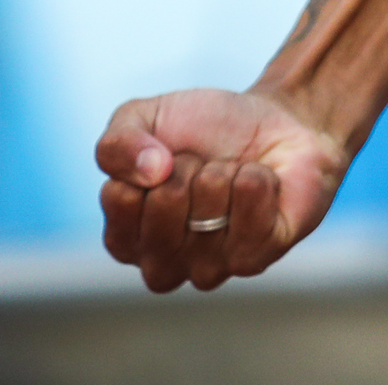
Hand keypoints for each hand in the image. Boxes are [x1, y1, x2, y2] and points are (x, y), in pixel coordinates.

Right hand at [96, 87, 347, 292]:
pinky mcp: (259, 258)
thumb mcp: (143, 117)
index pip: (120, 198)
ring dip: (224, 171)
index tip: (165, 156)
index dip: (147, 160)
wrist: (270, 121)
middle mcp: (164, 265)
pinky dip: (258, 177)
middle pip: (165, 202)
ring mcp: (211, 269)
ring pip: (210, 208)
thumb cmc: (201, 129)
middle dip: (187, 164)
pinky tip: (261, 182)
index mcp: (128, 238)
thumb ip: (116, 143)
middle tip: (202, 164)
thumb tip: (150, 172)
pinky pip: (253, 207)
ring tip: (232, 174)